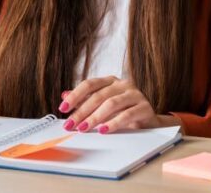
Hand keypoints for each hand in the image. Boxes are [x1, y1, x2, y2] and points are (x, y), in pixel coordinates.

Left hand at [58, 76, 181, 133]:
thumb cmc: (123, 110)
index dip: (75, 95)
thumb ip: (85, 100)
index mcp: (110, 81)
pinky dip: (113, 123)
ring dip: (95, 117)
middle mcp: (122, 84)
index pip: (89, 84)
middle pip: (98, 96)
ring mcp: (134, 94)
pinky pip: (127, 115)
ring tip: (84, 128)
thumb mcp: (102, 105)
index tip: (63, 108)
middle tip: (71, 124)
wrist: (148, 120)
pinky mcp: (144, 107)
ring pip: (111, 104)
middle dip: (82, 111)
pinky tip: (103, 130)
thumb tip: (64, 95)